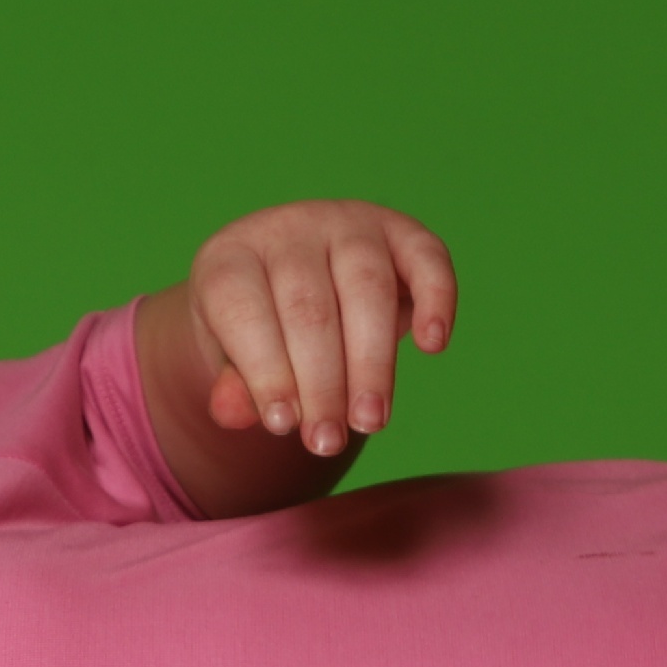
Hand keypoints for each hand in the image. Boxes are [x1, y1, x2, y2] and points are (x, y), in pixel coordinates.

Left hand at [181, 201, 457, 459]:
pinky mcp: (400, 230)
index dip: (264, 370)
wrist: (294, 279)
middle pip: (308, 307)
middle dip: (322, 384)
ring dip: (372, 363)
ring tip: (370, 422)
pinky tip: (433, 346)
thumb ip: (232, 384)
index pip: (242, 309)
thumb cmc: (257, 328)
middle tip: (328, 443)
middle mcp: (288, 229)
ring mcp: (347, 223)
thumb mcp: (229, 356)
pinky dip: (436, 299)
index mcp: (231, 257)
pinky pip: (426, 257)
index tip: (283, 426)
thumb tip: (234, 413)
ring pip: (366, 288)